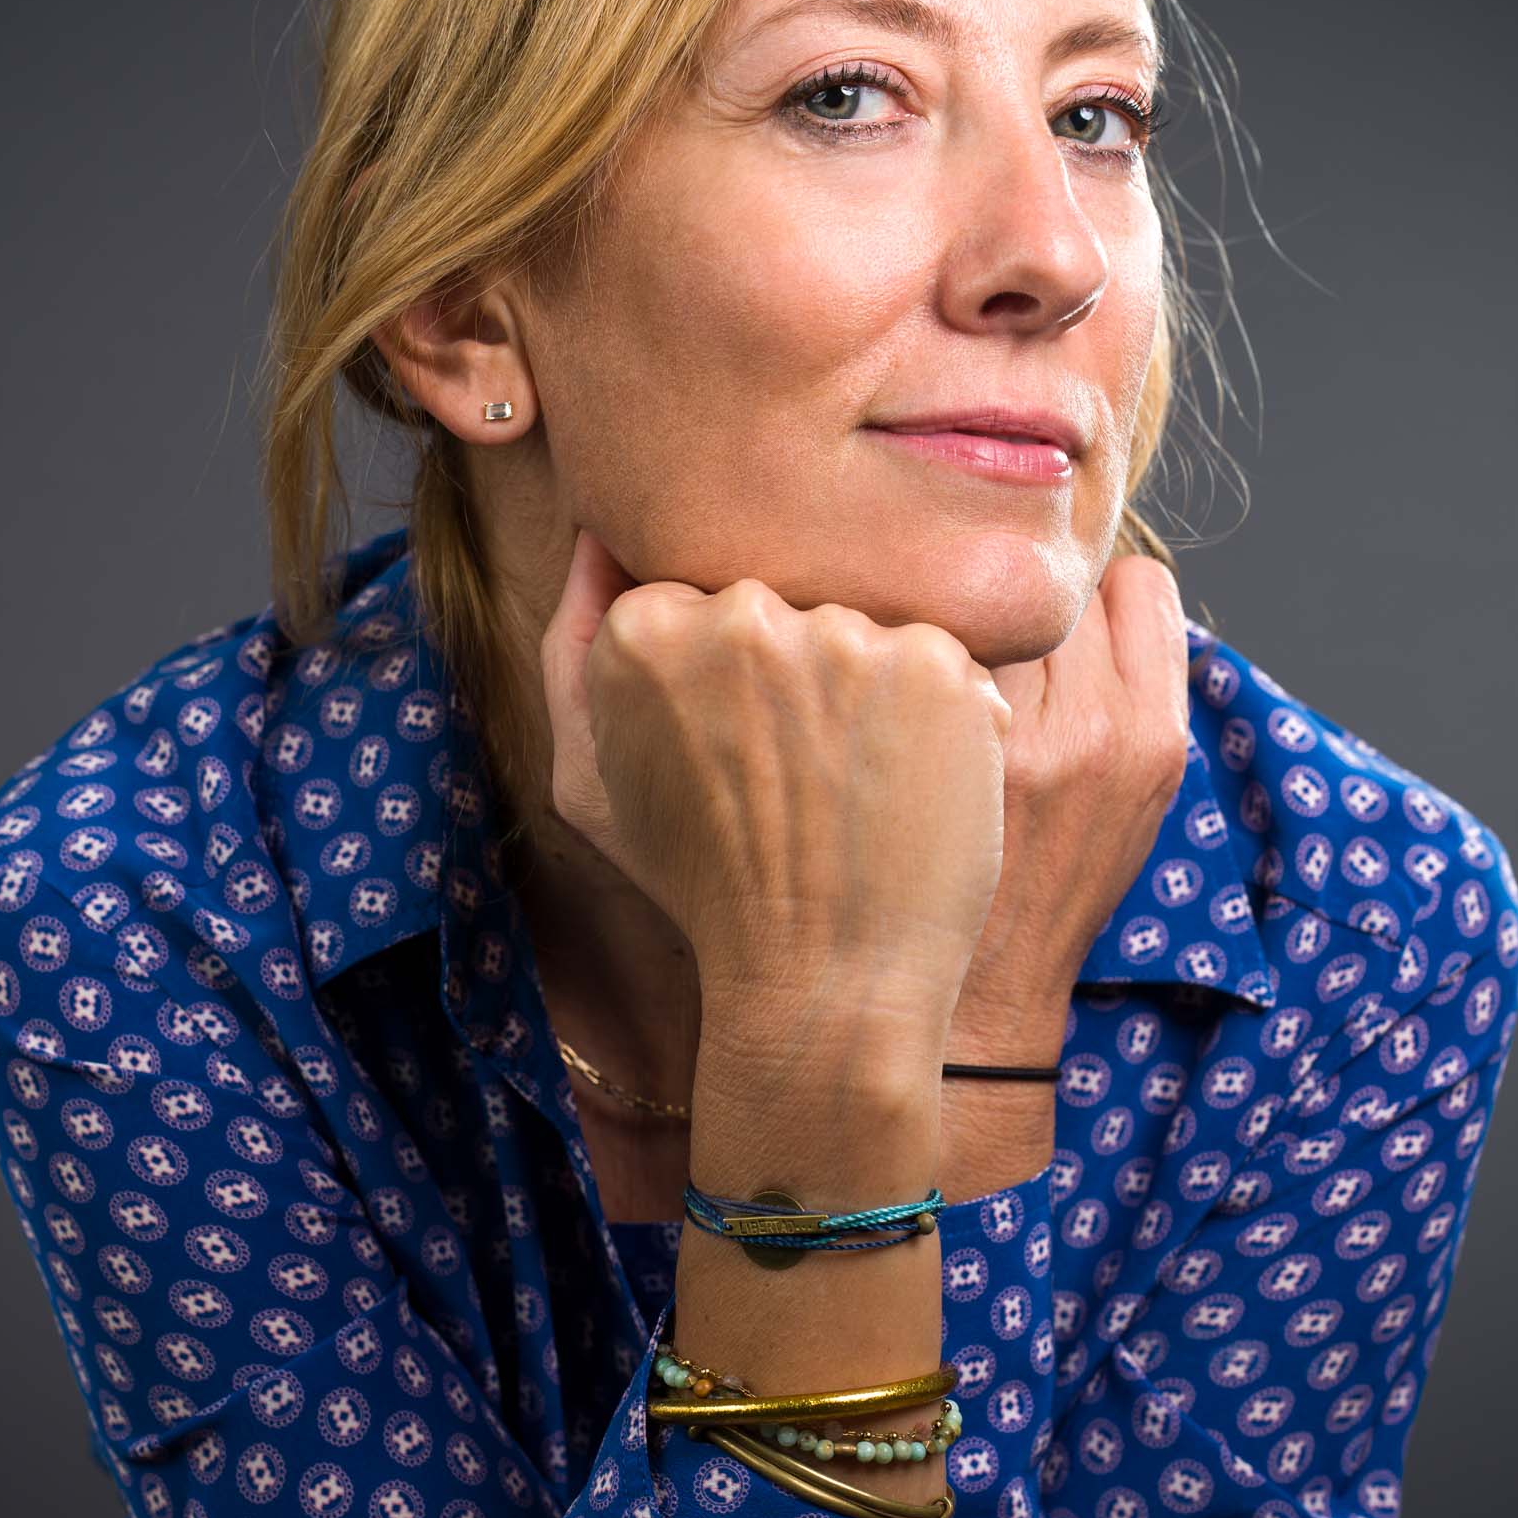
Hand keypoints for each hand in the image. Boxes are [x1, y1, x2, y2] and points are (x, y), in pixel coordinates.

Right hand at [540, 527, 1015, 1033]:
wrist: (822, 980)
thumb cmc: (702, 886)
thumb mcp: (587, 780)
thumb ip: (573, 643)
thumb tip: (598, 536)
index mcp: (647, 626)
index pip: (706, 594)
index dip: (730, 672)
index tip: (738, 743)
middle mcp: (743, 614)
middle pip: (789, 599)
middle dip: (802, 672)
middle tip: (802, 776)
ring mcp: (847, 634)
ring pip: (868, 625)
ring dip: (871, 690)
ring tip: (857, 786)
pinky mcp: (939, 664)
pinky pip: (944, 656)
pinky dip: (939, 715)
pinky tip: (912, 785)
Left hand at [941, 555, 1190, 1187]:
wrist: (972, 996)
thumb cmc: (1051, 881)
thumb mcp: (1135, 799)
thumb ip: (1127, 689)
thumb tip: (1090, 585)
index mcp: (1154, 737)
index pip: (1137, 584)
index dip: (1097, 601)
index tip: (1067, 637)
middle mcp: (1088, 729)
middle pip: (1051, 589)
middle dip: (1021, 610)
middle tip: (989, 660)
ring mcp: (999, 738)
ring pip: (976, 602)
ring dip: (953, 623)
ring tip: (932, 683)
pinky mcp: (922, 751)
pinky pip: (915, 642)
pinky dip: (899, 658)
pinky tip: (888, 702)